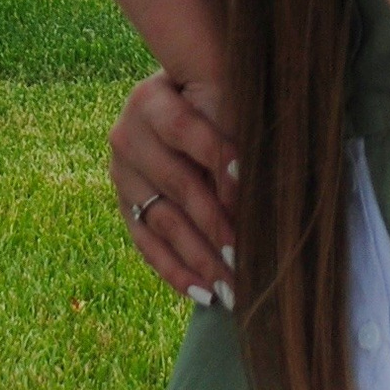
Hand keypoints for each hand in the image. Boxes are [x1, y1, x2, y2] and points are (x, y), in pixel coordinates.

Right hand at [111, 74, 234, 297]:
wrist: (182, 103)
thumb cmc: (216, 97)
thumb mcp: (224, 95)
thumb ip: (237, 122)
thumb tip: (268, 170)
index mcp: (151, 99)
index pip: (184, 129)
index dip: (216, 155)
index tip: (248, 184)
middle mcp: (127, 135)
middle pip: (176, 184)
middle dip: (214, 223)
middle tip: (246, 257)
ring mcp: (122, 174)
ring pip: (163, 222)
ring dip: (201, 259)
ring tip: (233, 289)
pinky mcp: (125, 205)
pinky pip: (147, 245)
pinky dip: (177, 272)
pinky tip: (205, 295)